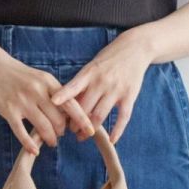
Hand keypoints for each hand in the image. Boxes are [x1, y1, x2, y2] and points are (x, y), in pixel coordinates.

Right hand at [0, 52, 96, 156]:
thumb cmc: (21, 76)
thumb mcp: (41, 78)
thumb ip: (55, 94)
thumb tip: (71, 113)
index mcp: (48, 82)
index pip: (70, 104)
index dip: (82, 120)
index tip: (90, 131)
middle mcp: (37, 91)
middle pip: (58, 119)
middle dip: (62, 131)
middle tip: (61, 134)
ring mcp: (22, 101)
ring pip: (43, 127)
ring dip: (50, 139)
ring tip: (51, 142)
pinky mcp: (8, 111)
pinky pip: (21, 132)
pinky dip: (29, 144)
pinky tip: (35, 150)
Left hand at [46, 31, 152, 145]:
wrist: (135, 48)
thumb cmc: (109, 59)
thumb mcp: (93, 66)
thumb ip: (82, 84)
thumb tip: (66, 103)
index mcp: (90, 72)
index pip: (74, 86)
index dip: (64, 95)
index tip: (53, 103)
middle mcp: (102, 82)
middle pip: (85, 107)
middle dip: (74, 122)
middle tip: (68, 131)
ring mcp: (116, 90)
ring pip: (100, 115)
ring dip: (89, 129)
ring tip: (82, 136)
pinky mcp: (130, 96)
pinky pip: (123, 117)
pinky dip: (117, 130)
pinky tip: (112, 140)